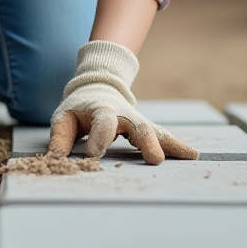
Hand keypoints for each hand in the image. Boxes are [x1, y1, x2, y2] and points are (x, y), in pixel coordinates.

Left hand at [48, 40, 198, 164]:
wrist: (96, 87)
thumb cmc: (78, 109)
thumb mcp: (64, 118)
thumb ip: (60, 138)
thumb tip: (54, 160)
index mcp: (101, 109)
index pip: (103, 123)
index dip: (98, 140)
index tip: (93, 158)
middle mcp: (124, 114)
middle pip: (137, 125)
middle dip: (147, 141)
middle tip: (155, 159)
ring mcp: (137, 120)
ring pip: (155, 130)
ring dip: (169, 144)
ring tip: (188, 155)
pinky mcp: (146, 128)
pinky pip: (163, 136)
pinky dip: (176, 146)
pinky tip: (192, 155)